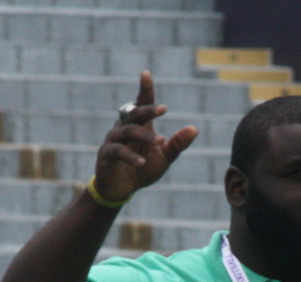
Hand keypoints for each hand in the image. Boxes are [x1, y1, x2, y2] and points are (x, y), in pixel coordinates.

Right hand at [93, 70, 197, 202]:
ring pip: (128, 131)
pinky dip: (131, 156)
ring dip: (145, 136)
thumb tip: (194, 129)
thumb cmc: (143, 168)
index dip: (144, 89)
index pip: (141, 103)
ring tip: (160, 141)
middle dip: (147, 110)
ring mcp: (113, 139)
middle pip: (134, 113)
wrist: (122, 189)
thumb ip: (177, 144)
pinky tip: (142, 162)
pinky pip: (118, 151)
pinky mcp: (106, 154)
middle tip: (163, 109)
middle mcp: (125, 127)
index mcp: (140, 125)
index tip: (146, 74)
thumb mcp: (165, 157)